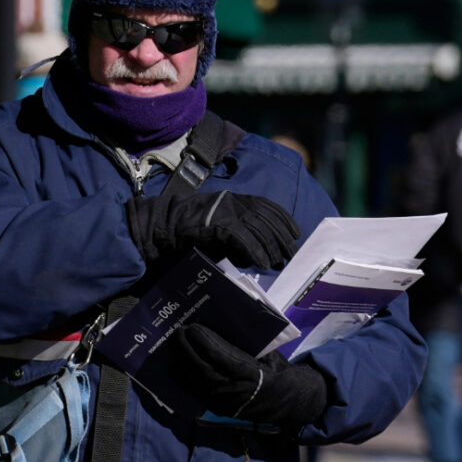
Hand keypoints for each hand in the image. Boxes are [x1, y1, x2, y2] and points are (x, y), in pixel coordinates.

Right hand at [127, 191, 299, 268]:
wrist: (164, 225)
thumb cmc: (190, 229)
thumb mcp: (220, 227)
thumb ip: (239, 234)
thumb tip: (258, 251)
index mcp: (236, 199)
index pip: (267, 206)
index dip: (284, 219)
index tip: (296, 233)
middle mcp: (234, 203)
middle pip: (267, 219)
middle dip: (281, 237)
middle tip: (291, 254)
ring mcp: (226, 212)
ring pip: (258, 229)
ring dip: (270, 247)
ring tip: (277, 262)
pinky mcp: (218, 224)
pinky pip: (243, 238)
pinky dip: (254, 251)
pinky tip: (260, 262)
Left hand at [170, 324, 326, 431]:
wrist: (288, 403)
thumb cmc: (279, 372)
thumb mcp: (268, 356)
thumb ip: (247, 347)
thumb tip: (227, 328)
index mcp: (252, 377)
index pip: (221, 360)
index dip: (204, 344)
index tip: (192, 328)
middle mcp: (236, 392)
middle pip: (204, 371)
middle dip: (187, 351)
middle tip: (177, 332)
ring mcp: (226, 403)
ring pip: (197, 383)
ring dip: (182, 363)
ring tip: (174, 345)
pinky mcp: (220, 408)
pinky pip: (198, 392)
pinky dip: (184, 378)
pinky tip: (175, 365)